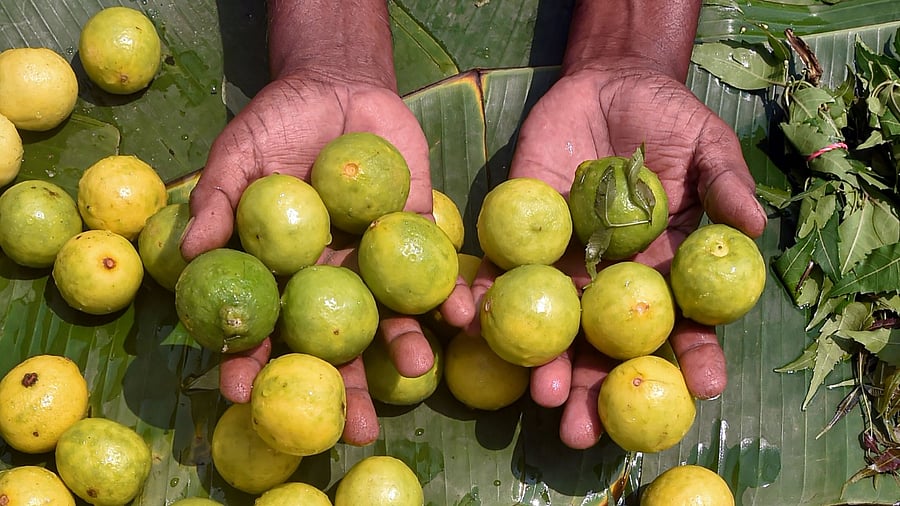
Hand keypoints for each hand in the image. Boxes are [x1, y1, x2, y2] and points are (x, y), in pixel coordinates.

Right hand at [180, 68, 473, 445]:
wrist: (337, 87)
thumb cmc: (276, 125)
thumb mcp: (238, 157)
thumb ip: (217, 202)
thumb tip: (188, 254)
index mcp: (281, 272)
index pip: (264, 327)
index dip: (252, 361)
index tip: (245, 394)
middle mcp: (329, 278)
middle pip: (334, 343)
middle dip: (343, 387)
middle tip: (352, 429)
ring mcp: (375, 261)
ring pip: (388, 316)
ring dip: (401, 346)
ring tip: (414, 371)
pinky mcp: (416, 235)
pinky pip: (435, 270)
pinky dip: (450, 292)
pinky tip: (462, 314)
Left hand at [468, 62, 767, 449]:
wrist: (608, 84)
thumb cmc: (667, 119)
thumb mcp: (706, 146)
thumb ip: (724, 185)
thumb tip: (755, 226)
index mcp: (661, 267)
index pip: (680, 322)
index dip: (692, 355)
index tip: (703, 389)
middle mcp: (611, 276)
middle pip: (607, 343)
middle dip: (600, 388)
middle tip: (593, 431)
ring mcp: (565, 259)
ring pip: (555, 322)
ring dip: (548, 364)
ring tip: (545, 402)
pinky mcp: (523, 233)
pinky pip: (503, 269)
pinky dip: (489, 295)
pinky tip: (482, 322)